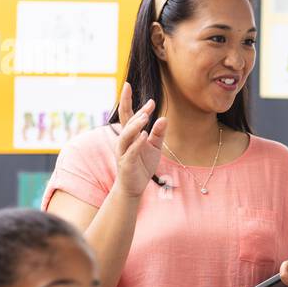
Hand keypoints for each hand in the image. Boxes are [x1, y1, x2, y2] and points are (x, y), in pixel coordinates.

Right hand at [115, 81, 167, 196]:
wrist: (134, 186)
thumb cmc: (142, 164)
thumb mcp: (154, 147)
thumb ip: (158, 133)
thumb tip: (164, 118)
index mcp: (130, 134)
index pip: (129, 115)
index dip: (138, 107)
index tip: (151, 100)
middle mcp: (124, 140)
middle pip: (126, 122)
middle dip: (137, 112)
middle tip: (150, 105)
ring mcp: (123, 152)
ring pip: (126, 135)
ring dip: (135, 126)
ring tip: (145, 117)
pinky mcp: (126, 163)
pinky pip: (130, 151)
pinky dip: (136, 143)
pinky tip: (143, 135)